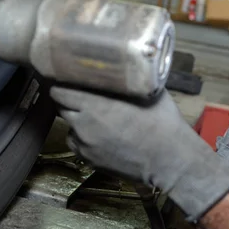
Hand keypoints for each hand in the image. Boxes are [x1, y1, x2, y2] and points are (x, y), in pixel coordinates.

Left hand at [50, 87, 228, 220]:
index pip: (60, 91)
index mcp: (95, 104)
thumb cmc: (162, 122)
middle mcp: (83, 125)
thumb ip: (126, 82)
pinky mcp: (90, 161)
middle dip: (69, 101)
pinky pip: (78, 144)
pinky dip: (84, 138)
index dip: (62, 84)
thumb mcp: (146, 92)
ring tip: (96, 118)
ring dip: (77, 121)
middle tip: (82, 96)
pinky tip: (101, 136)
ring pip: (69, 127)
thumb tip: (121, 67)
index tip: (68, 80)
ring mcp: (85, 145)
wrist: (169, 159)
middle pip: (61, 107)